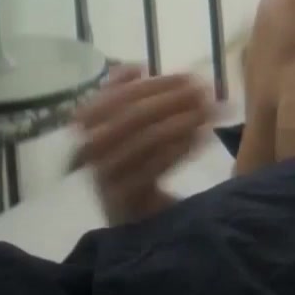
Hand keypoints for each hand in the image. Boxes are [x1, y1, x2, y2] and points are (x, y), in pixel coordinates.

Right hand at [72, 65, 216, 223]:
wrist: (143, 227)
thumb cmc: (140, 170)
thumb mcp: (135, 132)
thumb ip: (130, 99)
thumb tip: (134, 67)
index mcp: (86, 134)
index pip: (109, 100)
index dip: (149, 85)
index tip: (187, 76)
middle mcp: (88, 157)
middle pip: (125, 119)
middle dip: (169, 101)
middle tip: (205, 91)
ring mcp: (103, 181)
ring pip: (139, 143)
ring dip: (178, 122)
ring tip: (208, 112)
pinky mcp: (122, 203)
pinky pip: (149, 171)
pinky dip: (177, 150)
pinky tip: (203, 138)